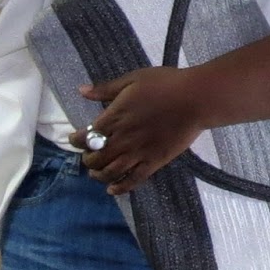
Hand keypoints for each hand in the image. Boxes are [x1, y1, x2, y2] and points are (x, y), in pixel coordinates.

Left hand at [70, 67, 205, 193]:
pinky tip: (113, 190)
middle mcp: (123, 138)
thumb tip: (81, 91)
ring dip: (98, 175)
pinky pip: (133, 180)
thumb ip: (106, 89)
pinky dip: (120, 188)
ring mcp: (139, 152)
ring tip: (96, 174)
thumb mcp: (132, 80)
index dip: (77, 140)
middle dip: (87, 159)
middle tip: (88, 156)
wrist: (195, 99)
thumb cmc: (165, 84)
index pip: (87, 135)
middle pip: (96, 157)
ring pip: (110, 172)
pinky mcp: (154, 162)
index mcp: (115, 117)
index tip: (75, 139)